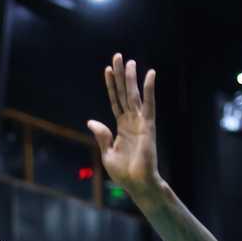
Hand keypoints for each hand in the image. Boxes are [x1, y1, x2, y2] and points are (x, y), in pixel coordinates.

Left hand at [87, 57, 161, 203]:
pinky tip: (149, 74)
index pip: (115, 101)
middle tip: (118, 56)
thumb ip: (102, 136)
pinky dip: (149, 89)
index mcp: (121, 127)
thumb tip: (92, 121)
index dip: (111, 85)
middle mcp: (131, 121)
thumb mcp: (107, 154)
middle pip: (124, 93)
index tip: (107, 69)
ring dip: (132, 78)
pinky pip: (149, 104)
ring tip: (129, 61)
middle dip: (121, 75)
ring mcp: (140, 122)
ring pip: (134, 95)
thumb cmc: (124, 173)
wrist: (138, 184)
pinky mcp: (148, 126)